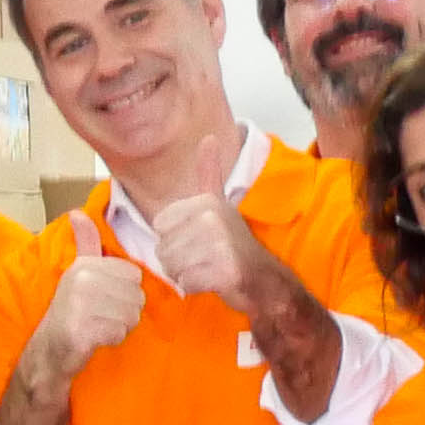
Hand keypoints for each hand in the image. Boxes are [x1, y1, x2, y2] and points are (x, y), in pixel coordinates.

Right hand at [35, 250, 149, 373]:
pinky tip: (95, 338)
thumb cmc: (70, 311)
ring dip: (119, 326)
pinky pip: (120, 332)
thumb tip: (77, 213)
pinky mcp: (82, 330)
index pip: (134, 276)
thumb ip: (86, 243)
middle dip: (124, 311)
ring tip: (98, 326)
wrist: (49, 350)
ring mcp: (81, 306)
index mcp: (85, 265)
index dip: (125, 292)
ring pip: (131, 315)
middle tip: (100, 316)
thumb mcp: (78, 272)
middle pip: (136, 296)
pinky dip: (112, 339)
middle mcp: (82, 280)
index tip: (103, 299)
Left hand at [143, 123, 251, 291]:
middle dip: (178, 260)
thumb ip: (209, 172)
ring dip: (185, 274)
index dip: (174, 237)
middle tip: (205, 258)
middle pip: (163, 248)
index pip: (159, 225)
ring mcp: (220, 245)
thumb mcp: (219, 203)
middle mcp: (212, 218)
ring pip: (171, 267)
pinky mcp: (225, 271)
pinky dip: (195, 287)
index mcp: (206, 201)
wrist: (264, 278)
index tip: (198, 239)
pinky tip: (213, 281)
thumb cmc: (233, 244)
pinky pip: (186, 283)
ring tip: (208, 268)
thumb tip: (209, 137)